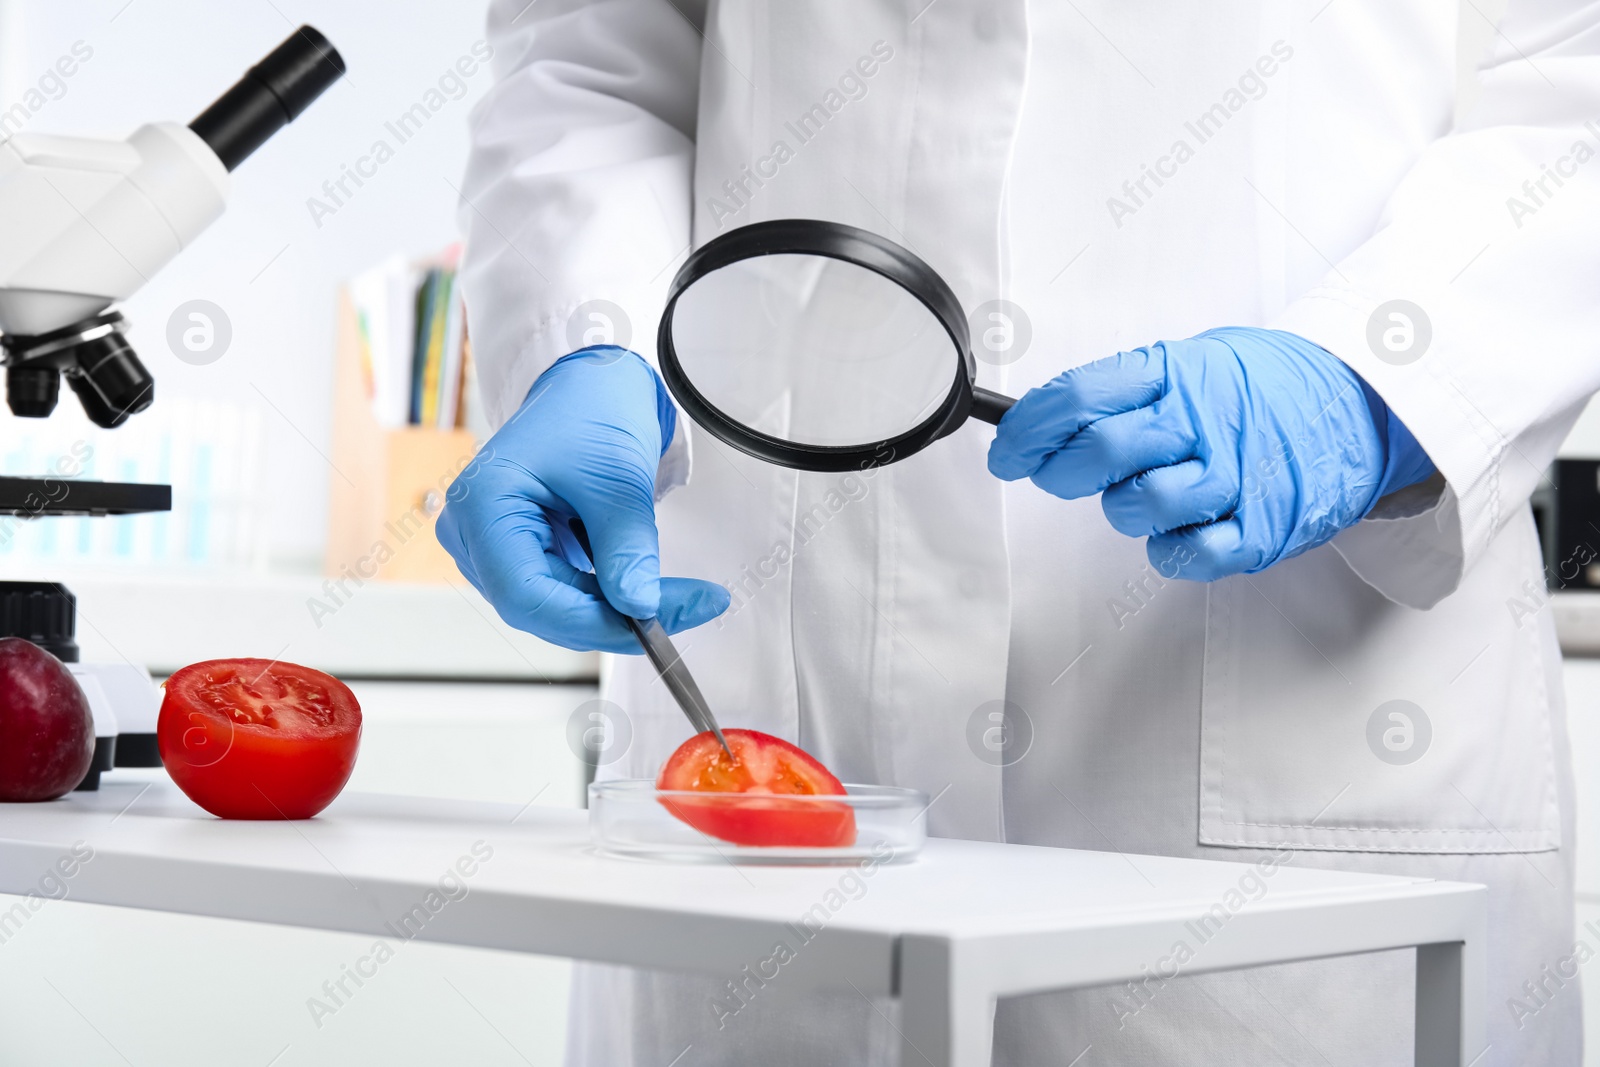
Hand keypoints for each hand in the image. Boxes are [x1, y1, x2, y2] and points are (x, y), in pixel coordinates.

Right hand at [436, 347, 728, 651]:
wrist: (590, 385)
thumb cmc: (590, 409)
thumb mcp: (617, 477)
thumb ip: (626, 548)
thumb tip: (641, 608)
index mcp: (481, 504)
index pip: (526, 595)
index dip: (592, 620)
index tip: (657, 622)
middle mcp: (471, 532)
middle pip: (538, 608)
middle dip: (612, 618)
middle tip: (687, 608)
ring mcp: (489, 546)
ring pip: (552, 608)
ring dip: (612, 610)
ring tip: (676, 594)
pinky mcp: (517, 553)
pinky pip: (560, 592)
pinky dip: (605, 596)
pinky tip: (642, 583)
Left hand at [987, 327, 1434, 579]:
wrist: (1363, 402)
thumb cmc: (1264, 388)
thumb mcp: (1194, 361)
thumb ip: (1127, 390)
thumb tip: (1041, 423)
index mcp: (1178, 372)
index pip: (1078, 398)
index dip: (1027, 430)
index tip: (1007, 450)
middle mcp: (1202, 421)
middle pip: (1101, 453)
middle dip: (1059, 472)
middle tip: (1055, 474)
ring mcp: (1233, 476)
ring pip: (1138, 506)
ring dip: (1123, 507)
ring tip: (1147, 491)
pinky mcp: (1258, 528)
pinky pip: (1186, 553)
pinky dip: (1169, 549)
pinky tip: (1180, 528)